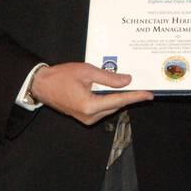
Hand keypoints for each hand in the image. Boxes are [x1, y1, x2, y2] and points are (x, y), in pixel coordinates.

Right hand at [30, 62, 152, 124]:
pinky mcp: (83, 116)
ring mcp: (86, 118)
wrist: (41, 85)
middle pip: (116, 105)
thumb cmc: (61, 76)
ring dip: (118, 97)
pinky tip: (113, 90)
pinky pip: (102, 108)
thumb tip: (127, 81)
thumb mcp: (87, 71)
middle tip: (141, 85)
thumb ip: (109, 77)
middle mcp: (90, 116)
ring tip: (128, 85)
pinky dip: (109, 99)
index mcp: (90, 105)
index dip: (136, 96)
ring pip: (110, 107)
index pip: (120, 100)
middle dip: (129, 95)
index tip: (149, 95)